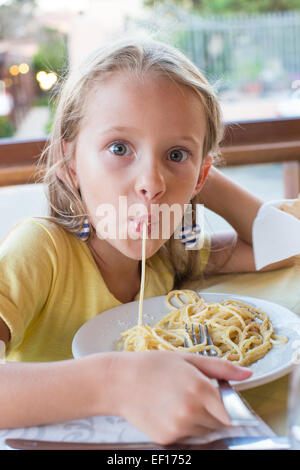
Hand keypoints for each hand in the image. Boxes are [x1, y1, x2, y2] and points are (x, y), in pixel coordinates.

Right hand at [109, 351, 251, 444]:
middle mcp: (192, 411)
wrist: (119, 381)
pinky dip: (182, 428)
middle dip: (213, 413)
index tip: (224, 404)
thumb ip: (221, 368)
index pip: (231, 412)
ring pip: (204, 432)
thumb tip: (248, 373)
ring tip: (179, 402)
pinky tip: (168, 411)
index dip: (230, 409)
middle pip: (219, 424)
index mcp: (201, 389)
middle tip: (194, 396)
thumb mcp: (188, 359)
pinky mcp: (167, 439)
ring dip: (199, 421)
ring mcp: (179, 428)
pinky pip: (186, 438)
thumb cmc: (154, 365)